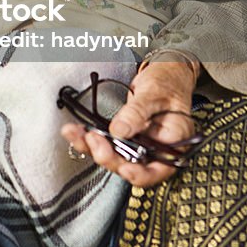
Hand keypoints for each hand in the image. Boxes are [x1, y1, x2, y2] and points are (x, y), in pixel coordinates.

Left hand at [61, 61, 196, 188]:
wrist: (164, 73)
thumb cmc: (168, 83)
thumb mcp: (154, 94)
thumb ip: (138, 112)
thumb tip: (120, 131)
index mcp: (172, 145)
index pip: (156, 170)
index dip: (138, 174)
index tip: (123, 166)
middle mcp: (154, 150)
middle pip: (130, 165)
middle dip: (108, 156)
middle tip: (93, 139)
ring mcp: (138, 145)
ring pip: (113, 157)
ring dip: (92, 148)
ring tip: (75, 134)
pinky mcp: (124, 138)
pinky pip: (107, 144)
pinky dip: (90, 139)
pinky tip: (77, 132)